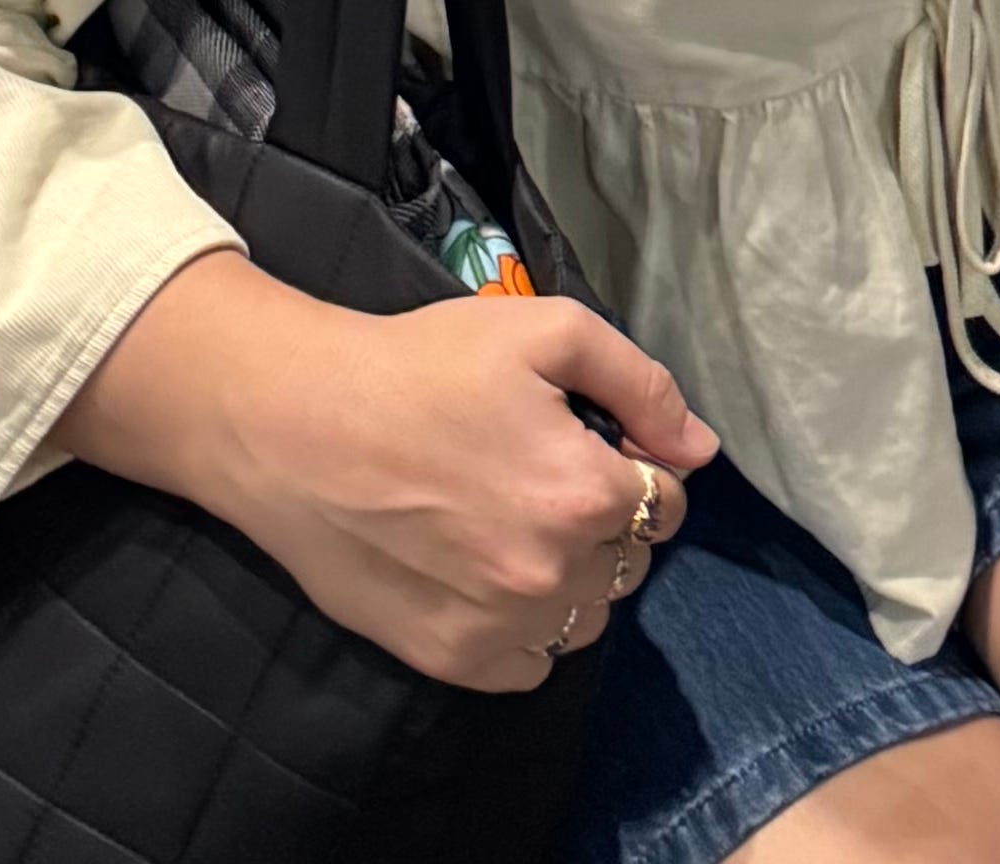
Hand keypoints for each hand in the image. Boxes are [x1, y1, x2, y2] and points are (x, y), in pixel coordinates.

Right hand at [65, 266, 712, 692]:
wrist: (298, 425)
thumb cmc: (424, 365)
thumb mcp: (548, 332)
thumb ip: (640, 386)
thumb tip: (700, 449)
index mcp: (583, 493)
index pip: (663, 502)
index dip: (637, 464)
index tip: (593, 442)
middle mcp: (550, 574)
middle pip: (627, 562)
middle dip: (606, 520)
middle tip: (545, 475)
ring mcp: (497, 627)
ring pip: (584, 618)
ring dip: (572, 578)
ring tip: (516, 524)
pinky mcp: (447, 660)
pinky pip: (529, 666)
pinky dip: (525, 629)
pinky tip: (488, 574)